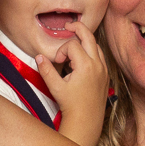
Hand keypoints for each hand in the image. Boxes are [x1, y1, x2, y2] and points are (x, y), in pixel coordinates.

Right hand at [38, 20, 108, 145]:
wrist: (87, 120)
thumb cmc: (71, 105)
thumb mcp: (55, 87)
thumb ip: (46, 70)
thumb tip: (39, 56)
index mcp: (86, 65)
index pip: (72, 45)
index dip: (61, 50)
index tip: (57, 62)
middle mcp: (98, 64)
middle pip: (89, 36)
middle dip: (78, 28)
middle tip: (69, 25)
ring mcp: (103, 69)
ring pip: (96, 45)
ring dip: (85, 41)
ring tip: (74, 40)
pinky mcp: (105, 74)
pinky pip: (100, 55)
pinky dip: (91, 51)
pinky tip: (82, 57)